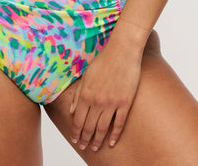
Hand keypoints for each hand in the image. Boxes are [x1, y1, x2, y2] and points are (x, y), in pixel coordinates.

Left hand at [69, 27, 145, 151]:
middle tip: (84, 147)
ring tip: (95, 148)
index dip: (76, 131)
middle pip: (89, 126)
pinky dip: (115, 135)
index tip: (75, 139)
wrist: (122, 51)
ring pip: (103, 128)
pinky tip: (111, 142)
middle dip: (85, 139)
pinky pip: (119, 123)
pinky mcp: (125, 102)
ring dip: (98, 140)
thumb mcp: (85, 75)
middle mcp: (97, 101)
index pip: (78, 119)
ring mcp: (112, 103)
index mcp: (85, 94)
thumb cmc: (103, 59)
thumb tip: (72, 111)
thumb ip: (77, 94)